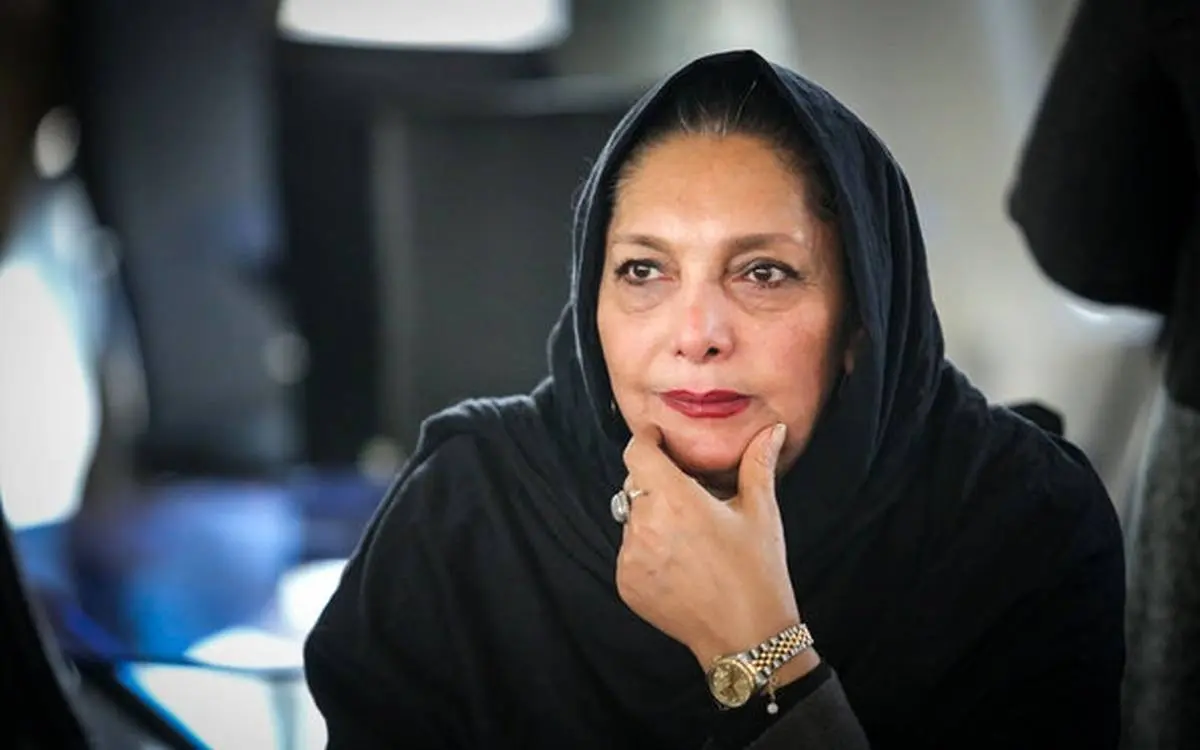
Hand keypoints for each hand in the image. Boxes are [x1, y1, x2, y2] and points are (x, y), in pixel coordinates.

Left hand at [615, 422, 801, 669]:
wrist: (746, 636)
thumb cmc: (757, 572)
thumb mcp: (761, 513)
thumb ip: (758, 463)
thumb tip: (773, 430)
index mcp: (675, 500)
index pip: (637, 452)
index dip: (647, 441)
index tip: (660, 441)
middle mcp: (646, 525)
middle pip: (635, 484)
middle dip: (656, 482)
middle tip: (688, 497)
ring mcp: (632, 557)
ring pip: (631, 519)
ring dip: (652, 518)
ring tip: (690, 538)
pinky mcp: (627, 582)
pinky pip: (629, 551)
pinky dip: (647, 550)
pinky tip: (680, 563)